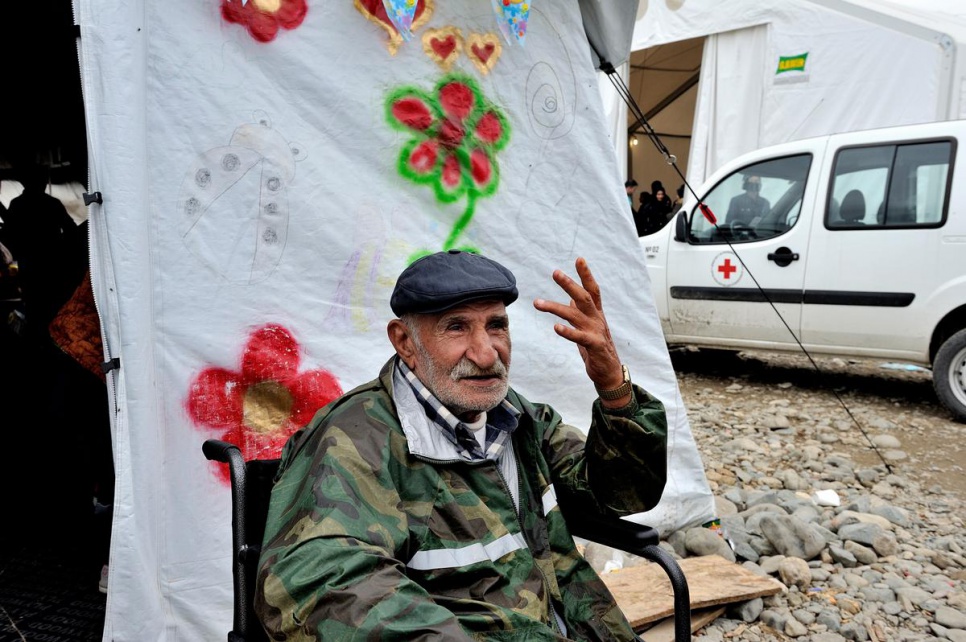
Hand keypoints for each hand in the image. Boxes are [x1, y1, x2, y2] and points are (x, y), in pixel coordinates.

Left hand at [533, 257, 626, 401]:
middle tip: (555, 272)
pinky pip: (580, 337)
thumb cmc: (597, 349)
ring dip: (555, 307)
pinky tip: (555, 327)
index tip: (579, 259)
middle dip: (569, 284)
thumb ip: (580, 313)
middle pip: (584, 297)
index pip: (592, 290)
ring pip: (575, 315)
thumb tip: (570, 298)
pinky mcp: (595, 346)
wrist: (609, 373)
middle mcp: (597, 319)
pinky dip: (568, 332)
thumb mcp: (588, 328)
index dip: (586, 274)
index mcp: (596, 314)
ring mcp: (597, 332)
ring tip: (537, 303)